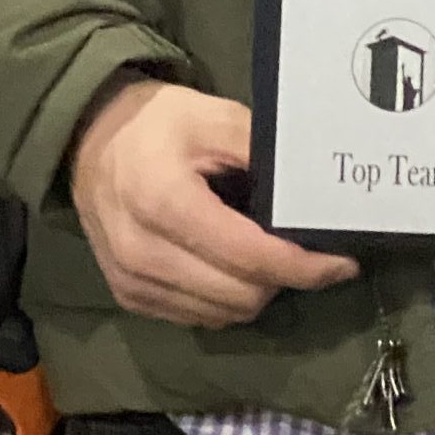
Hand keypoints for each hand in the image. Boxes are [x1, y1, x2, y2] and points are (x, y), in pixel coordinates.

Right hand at [69, 79, 358, 326]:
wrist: (90, 140)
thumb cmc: (160, 123)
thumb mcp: (216, 117)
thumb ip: (264, 153)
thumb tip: (313, 194)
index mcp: (165, 202)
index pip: (250, 256)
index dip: (303, 266)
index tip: (343, 262)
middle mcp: (144, 254)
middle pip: (241, 296)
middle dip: (285, 278)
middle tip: (310, 251)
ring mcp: (132, 283)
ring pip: (222, 314)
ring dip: (257, 292)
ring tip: (274, 255)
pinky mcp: (128, 298)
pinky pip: (197, 317)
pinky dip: (226, 299)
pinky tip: (237, 265)